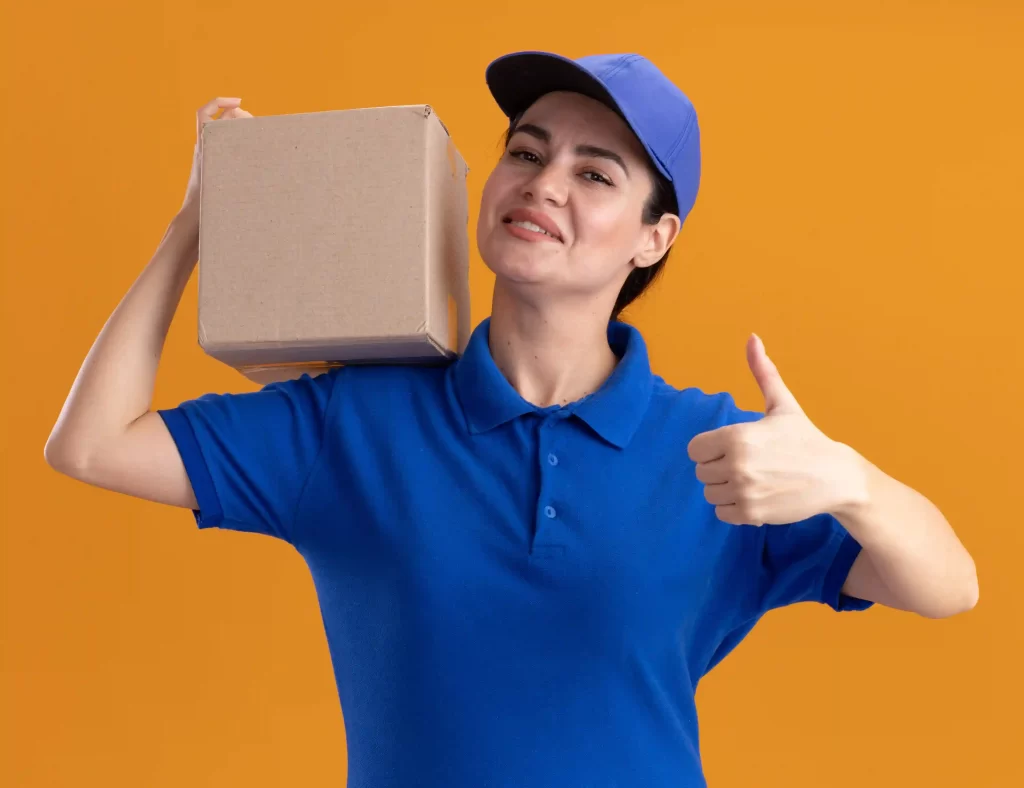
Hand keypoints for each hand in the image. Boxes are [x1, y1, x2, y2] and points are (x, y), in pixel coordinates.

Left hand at [180, 96, 252, 215]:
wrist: (193, 221)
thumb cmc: (203, 204)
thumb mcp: (216, 171)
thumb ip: (224, 145)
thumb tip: (238, 118)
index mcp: (204, 145)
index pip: (205, 113)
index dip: (220, 102)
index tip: (239, 102)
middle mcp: (205, 148)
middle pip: (219, 121)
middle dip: (237, 115)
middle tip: (254, 122)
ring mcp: (209, 159)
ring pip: (224, 136)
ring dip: (239, 131)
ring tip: (257, 136)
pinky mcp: (214, 170)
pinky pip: (226, 152)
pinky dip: (239, 147)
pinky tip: (253, 154)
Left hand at [686, 334, 862, 525]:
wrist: (836, 477)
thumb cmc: (805, 438)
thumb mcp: (782, 405)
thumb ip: (763, 372)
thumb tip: (752, 337)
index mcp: (738, 436)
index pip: (695, 449)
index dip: (710, 448)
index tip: (732, 447)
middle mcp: (737, 464)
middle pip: (701, 472)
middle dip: (719, 468)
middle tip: (748, 464)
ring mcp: (745, 491)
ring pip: (710, 493)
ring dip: (726, 489)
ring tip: (752, 480)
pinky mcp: (752, 514)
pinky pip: (722, 513)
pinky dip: (734, 508)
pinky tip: (755, 495)